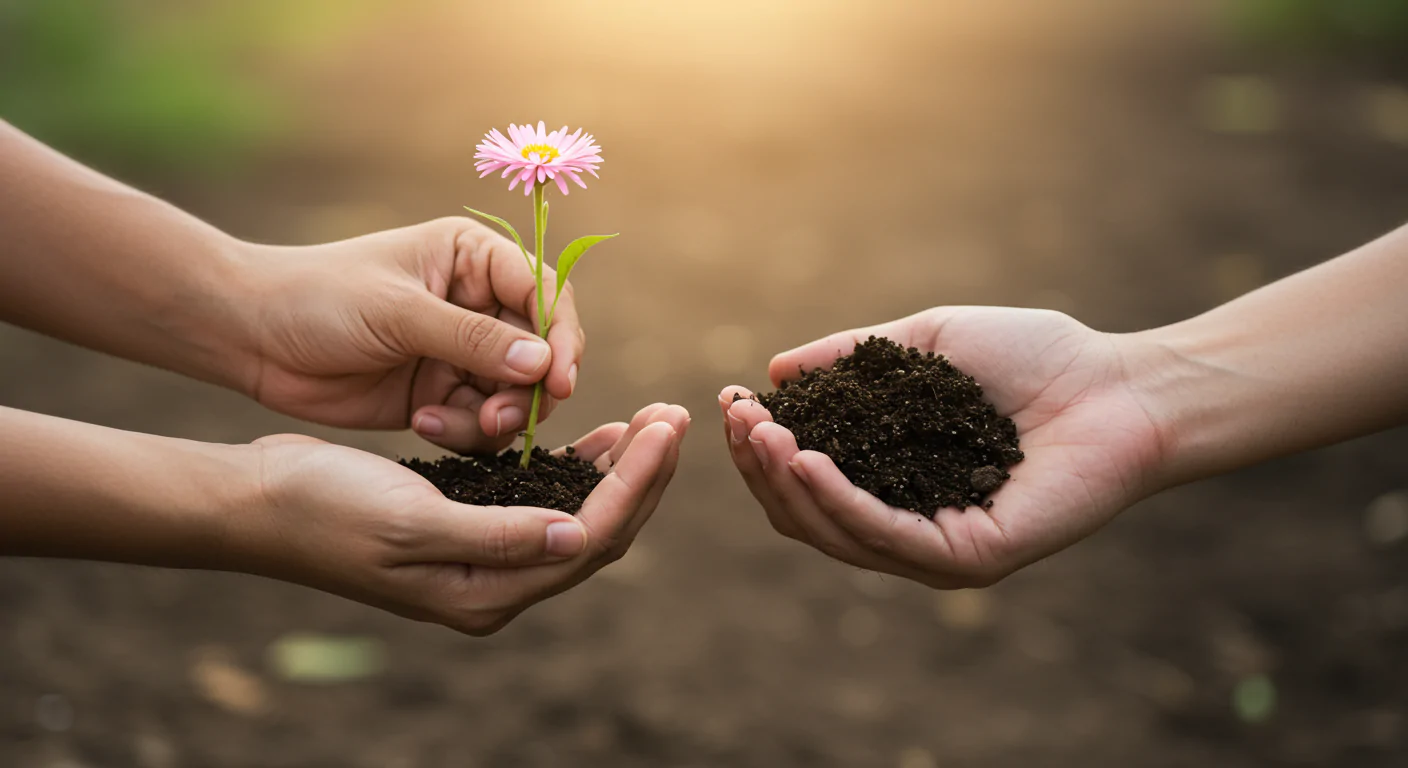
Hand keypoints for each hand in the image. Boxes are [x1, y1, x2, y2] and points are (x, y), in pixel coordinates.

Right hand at [235, 403, 688, 634]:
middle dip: (644, 475)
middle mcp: (493, 587)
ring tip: (651, 421)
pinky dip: (576, 471)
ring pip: (578, 518)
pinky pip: (544, 504)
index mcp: (485, 594)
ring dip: (619, 472)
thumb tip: (578, 535)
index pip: (591, 539)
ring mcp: (483, 561)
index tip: (663, 425)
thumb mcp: (412, 520)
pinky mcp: (470, 529)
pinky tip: (596, 439)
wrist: (258, 500)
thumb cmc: (325, 507)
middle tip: (675, 414)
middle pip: (598, 533)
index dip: (636, 483)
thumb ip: (498, 536)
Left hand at [240, 217, 583, 453]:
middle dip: (526, 390)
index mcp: (474, 259)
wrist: (252, 338)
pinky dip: (462, 431)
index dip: (561, 337)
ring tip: (445, 423)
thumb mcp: (397, 312)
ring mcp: (462, 352)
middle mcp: (478, 303)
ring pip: (515, 394)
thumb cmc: (319, 298)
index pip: (545, 294)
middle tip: (497, 419)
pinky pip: (480, 422)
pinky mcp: (442, 393)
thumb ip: (472, 339)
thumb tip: (542, 365)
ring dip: (493, 417)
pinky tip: (421, 424)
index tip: (557, 381)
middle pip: (540, 352)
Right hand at [720, 307, 1166, 587]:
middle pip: (807, 515)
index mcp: (895, 480)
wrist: (1122, 383)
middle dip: (760, 468)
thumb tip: (774, 370)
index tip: (730, 401)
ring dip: (786, 484)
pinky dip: (837, 500)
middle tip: (736, 421)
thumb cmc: (1035, 357)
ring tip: (760, 435)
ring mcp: (938, 549)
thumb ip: (852, 357)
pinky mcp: (969, 558)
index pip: (808, 478)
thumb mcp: (923, 344)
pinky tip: (807, 460)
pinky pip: (885, 537)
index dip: (762, 445)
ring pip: (834, 533)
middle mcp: (910, 524)